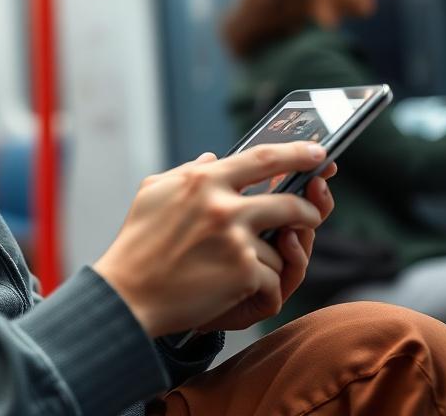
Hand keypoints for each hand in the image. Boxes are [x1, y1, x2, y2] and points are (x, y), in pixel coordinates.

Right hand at [93, 142, 328, 338]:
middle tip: (312, 214)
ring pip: (282, 246)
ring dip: (271, 258)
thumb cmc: (137, 243)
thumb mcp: (154, 193)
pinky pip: (272, 277)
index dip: (295, 153)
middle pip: (289, 202)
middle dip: (308, 211)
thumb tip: (213, 159)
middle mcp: (222, 204)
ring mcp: (235, 238)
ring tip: (242, 266)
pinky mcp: (242, 271)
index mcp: (202, 181)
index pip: (262, 158)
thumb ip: (187, 172)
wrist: (128, 294)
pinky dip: (259, 286)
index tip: (317, 152)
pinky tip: (233, 288)